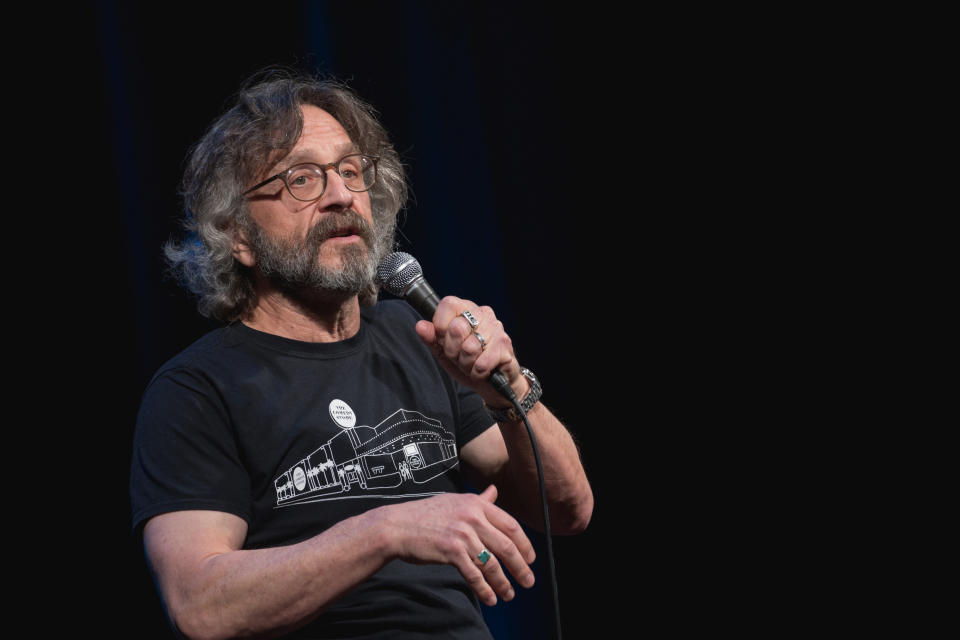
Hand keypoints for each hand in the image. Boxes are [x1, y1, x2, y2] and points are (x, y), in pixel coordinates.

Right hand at [385, 485, 535, 604]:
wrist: (398, 526)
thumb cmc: (425, 514)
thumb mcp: (455, 501)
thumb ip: (479, 499)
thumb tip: (494, 491)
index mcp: (476, 504)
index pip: (511, 525)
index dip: (524, 545)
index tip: (530, 559)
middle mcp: (473, 517)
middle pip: (507, 546)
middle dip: (521, 567)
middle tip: (528, 581)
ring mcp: (462, 534)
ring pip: (492, 563)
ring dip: (504, 582)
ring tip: (510, 594)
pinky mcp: (451, 551)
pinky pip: (474, 574)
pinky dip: (484, 589)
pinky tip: (490, 598)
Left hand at [415, 296, 527, 406]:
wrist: (492, 384)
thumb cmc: (469, 363)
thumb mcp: (444, 352)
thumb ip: (432, 338)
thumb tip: (420, 326)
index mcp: (467, 309)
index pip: (449, 304)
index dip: (441, 326)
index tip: (444, 340)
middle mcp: (484, 314)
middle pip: (457, 328)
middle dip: (453, 351)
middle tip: (460, 356)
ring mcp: (497, 329)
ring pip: (469, 348)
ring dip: (466, 364)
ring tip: (472, 364)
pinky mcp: (505, 346)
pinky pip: (482, 363)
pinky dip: (477, 373)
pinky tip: (481, 371)